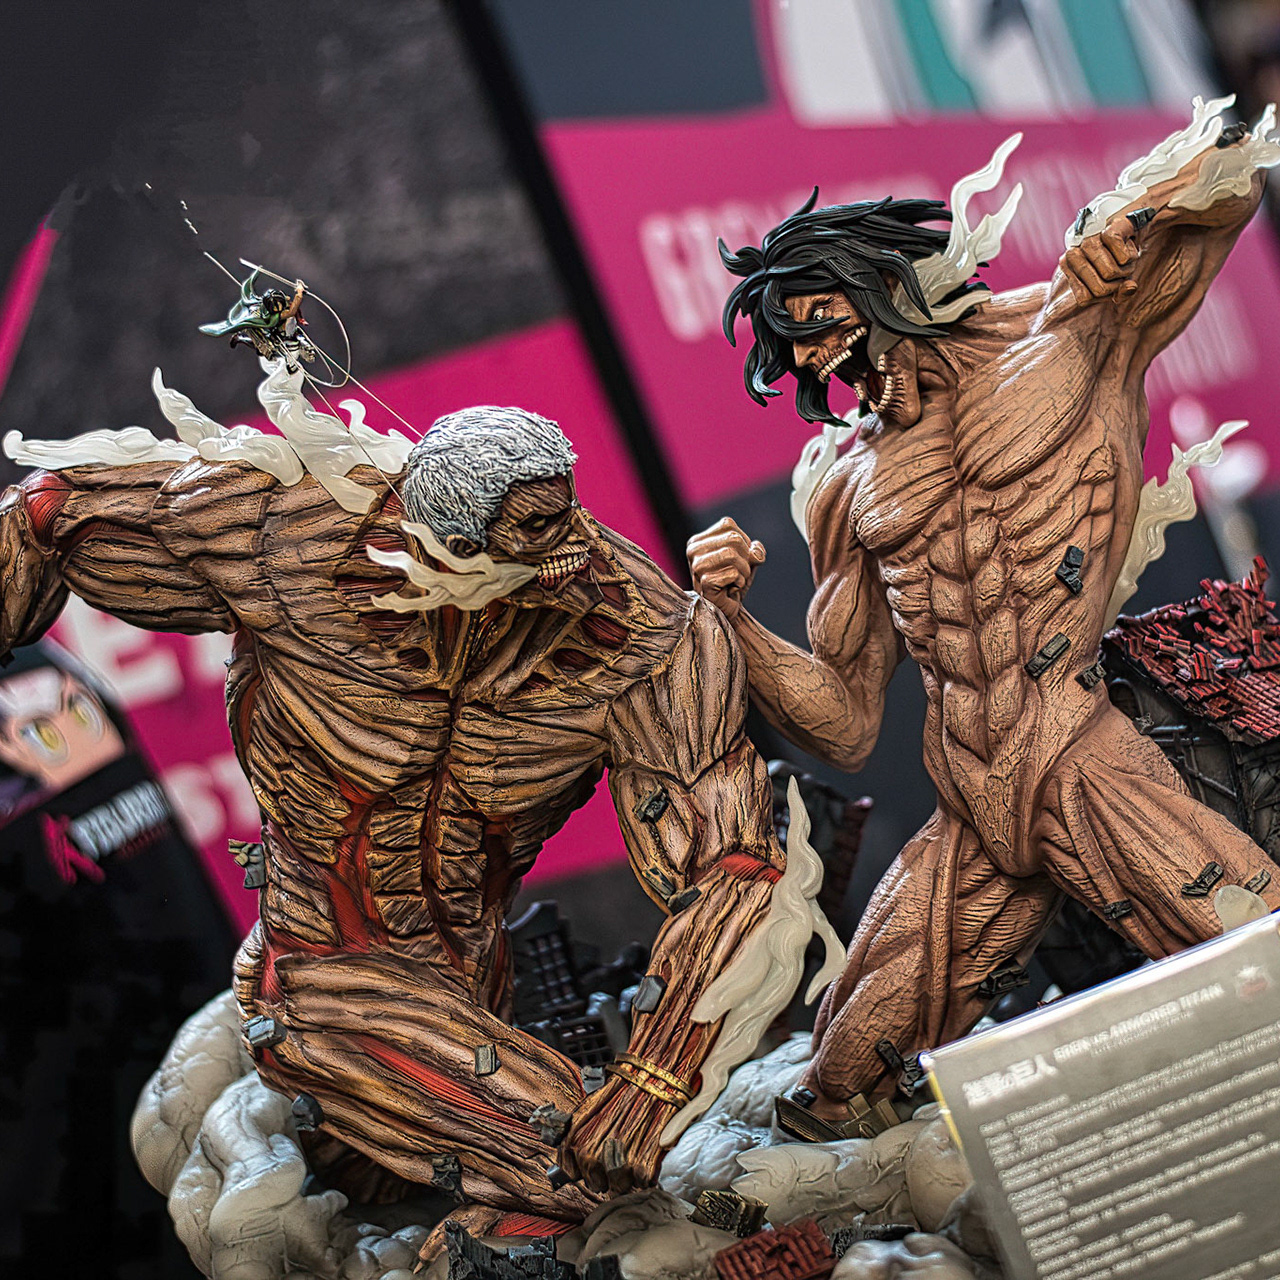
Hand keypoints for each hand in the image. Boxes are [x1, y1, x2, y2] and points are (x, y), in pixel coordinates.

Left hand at [559, 1075, 671, 1194]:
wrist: (654, 1075)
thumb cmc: (625, 1086)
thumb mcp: (591, 1105)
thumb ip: (578, 1132)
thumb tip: (571, 1154)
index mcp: (576, 1139)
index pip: (571, 1171)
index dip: (583, 1169)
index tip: (592, 1165)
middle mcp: (591, 1155)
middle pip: (595, 1183)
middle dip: (606, 1175)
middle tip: (618, 1155)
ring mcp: (615, 1163)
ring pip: (618, 1186)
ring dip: (627, 1176)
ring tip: (635, 1152)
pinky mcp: (641, 1168)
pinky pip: (641, 1181)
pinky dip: (647, 1172)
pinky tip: (648, 1151)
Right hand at [686, 517, 765, 619]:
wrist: (727, 612)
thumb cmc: (733, 584)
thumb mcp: (748, 561)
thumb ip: (754, 550)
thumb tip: (755, 552)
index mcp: (699, 540)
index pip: (728, 524)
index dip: (743, 542)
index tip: (738, 560)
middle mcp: (693, 550)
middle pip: (733, 538)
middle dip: (745, 558)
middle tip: (738, 573)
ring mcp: (696, 566)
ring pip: (732, 554)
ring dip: (743, 571)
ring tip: (734, 581)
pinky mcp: (703, 582)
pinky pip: (734, 574)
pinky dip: (739, 583)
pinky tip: (730, 590)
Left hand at [1059, 213, 1141, 306]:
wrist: (1128, 220)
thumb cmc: (1116, 254)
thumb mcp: (1116, 278)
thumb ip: (1121, 292)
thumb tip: (1129, 287)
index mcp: (1068, 266)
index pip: (1084, 299)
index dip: (1102, 295)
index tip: (1108, 282)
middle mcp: (1074, 253)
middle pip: (1099, 289)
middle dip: (1116, 284)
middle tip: (1119, 269)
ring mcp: (1089, 240)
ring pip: (1111, 273)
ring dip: (1126, 268)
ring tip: (1123, 256)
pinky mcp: (1108, 229)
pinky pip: (1123, 257)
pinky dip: (1132, 253)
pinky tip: (1128, 242)